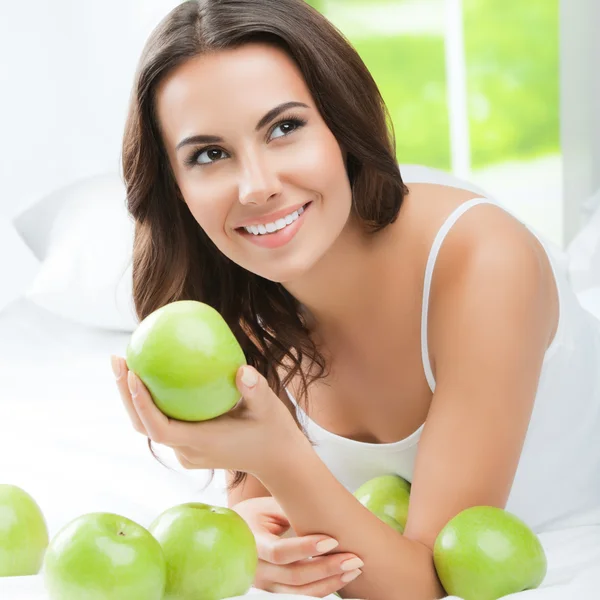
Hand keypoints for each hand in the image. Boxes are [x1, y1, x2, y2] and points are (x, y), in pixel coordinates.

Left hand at [111, 355, 307, 477]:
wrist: (277, 460)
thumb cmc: (273, 432)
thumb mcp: (269, 408)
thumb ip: (255, 390)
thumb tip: (242, 369)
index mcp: (201, 443)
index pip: (159, 428)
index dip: (141, 404)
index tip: (133, 374)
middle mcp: (187, 450)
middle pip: (143, 426)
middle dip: (125, 394)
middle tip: (118, 359)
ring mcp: (186, 451)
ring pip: (149, 426)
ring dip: (133, 398)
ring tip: (126, 363)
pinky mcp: (189, 446)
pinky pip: (162, 423)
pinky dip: (150, 402)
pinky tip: (153, 376)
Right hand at [233, 496, 363, 596]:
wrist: (237, 532)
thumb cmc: (256, 514)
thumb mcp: (269, 506)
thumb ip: (291, 510)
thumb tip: (324, 510)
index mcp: (252, 542)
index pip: (280, 552)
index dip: (306, 548)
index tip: (332, 540)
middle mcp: (257, 569)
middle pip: (294, 576)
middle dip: (326, 568)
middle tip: (354, 558)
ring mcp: (265, 584)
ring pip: (299, 592)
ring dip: (330, 582)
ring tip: (354, 569)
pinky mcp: (274, 591)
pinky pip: (300, 596)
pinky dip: (323, 588)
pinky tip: (341, 577)